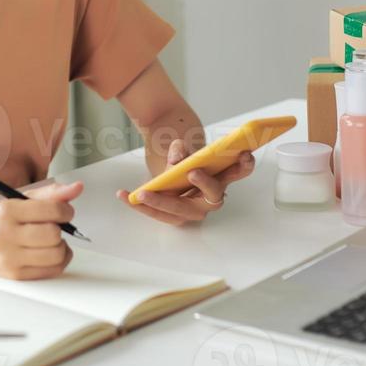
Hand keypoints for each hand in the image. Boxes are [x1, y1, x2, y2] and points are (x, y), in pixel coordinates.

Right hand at [0, 180, 80, 279]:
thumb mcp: (20, 200)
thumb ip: (50, 194)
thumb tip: (77, 188)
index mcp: (8, 211)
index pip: (50, 210)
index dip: (66, 210)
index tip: (65, 211)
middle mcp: (6, 235)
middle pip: (53, 234)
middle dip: (61, 229)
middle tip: (56, 225)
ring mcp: (10, 258)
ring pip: (56, 254)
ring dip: (61, 246)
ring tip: (53, 240)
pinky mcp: (15, 275)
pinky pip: (51, 271)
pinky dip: (59, 260)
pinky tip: (50, 252)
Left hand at [117, 139, 255, 225]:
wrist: (173, 167)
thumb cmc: (184, 160)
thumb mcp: (182, 150)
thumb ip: (180, 151)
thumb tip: (178, 155)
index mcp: (220, 177)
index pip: (238, 172)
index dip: (244, 166)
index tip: (244, 155)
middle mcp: (210, 197)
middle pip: (213, 196)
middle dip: (205, 184)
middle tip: (193, 172)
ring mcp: (192, 209)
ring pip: (180, 211)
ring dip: (161, 203)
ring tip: (142, 193)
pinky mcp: (175, 216)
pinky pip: (158, 214)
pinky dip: (139, 206)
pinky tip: (121, 194)